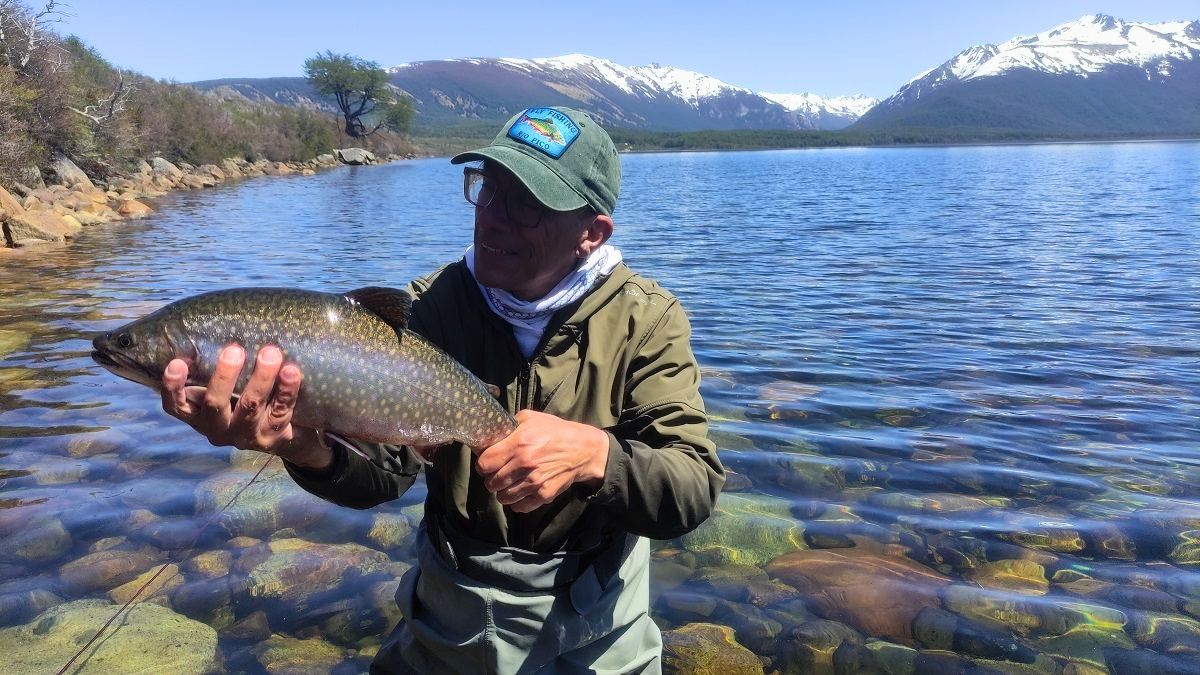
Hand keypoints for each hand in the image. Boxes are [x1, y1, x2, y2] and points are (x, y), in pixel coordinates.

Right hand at [160, 344, 331, 470]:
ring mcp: (245, 434)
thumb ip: (213, 370)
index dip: (173, 387)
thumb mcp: (224, 392)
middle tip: (234, 349)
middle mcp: (217, 428)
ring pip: (250, 405)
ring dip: (261, 377)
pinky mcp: (273, 436)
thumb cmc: (242, 400)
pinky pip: (281, 410)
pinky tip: (292, 371)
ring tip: (270, 353)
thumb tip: (214, 321)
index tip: (177, 362)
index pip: (176, 405)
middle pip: (215, 404)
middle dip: (224, 376)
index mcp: (199, 415)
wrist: (280, 436)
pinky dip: (287, 389)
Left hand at [473, 409, 608, 512]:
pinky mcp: (544, 495)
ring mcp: (534, 482)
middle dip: (491, 479)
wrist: (583, 450)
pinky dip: (517, 502)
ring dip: (503, 492)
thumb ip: (509, 426)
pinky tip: (520, 492)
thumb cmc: (555, 431)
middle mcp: (524, 464)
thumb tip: (491, 434)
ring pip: (503, 498)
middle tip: (498, 474)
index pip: (484, 464)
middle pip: (491, 483)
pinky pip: (519, 507)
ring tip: (509, 484)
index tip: (488, 463)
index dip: (483, 465)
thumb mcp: (531, 418)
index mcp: (518, 444)